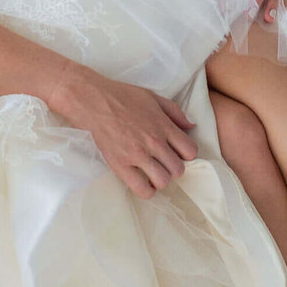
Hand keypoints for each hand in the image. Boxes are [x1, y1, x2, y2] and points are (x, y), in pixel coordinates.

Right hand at [46, 65, 198, 199]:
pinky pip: (142, 189)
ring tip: (153, 173)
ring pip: (163, 181)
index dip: (186, 154)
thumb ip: (175, 112)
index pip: (190, 151)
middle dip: (174, 168)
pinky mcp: (120, 165)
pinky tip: (143, 182)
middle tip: (164, 164)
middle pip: (179, 169)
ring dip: (161, 179)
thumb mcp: (153, 97)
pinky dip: (146, 190)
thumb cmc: (123, 96)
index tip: (177, 152)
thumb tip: (192, 126)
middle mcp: (154, 142)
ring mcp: (137, 155)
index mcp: (163, 125)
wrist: (94, 101)